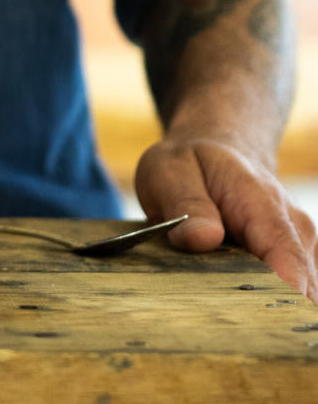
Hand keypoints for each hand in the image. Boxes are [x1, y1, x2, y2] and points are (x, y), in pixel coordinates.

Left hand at [135, 136, 317, 301]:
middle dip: (265, 310)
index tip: (254, 318)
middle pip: (299, 286)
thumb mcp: (170, 170)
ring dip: (263, 309)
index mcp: (262, 203)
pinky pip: (286, 294)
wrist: (214, 150)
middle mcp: (292, 228)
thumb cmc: (190, 162)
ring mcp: (297, 247)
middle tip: (223, 321)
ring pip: (297, 295)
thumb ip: (186, 202)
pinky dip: (263, 304)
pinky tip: (234, 308)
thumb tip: (204, 238)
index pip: (285, 255)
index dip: (278, 292)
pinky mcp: (291, 262)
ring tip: (222, 314)